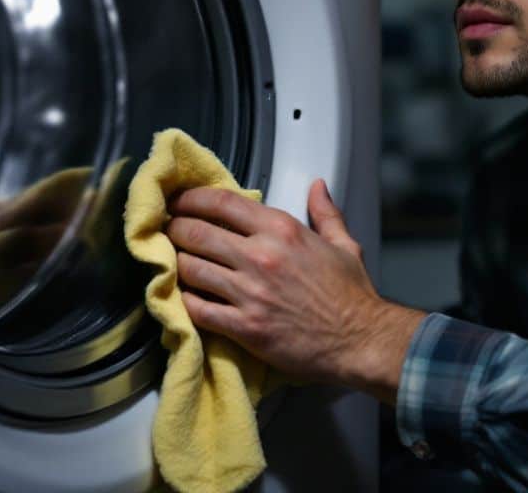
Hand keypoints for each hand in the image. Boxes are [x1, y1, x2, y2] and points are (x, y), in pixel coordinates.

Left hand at [166, 179, 424, 401]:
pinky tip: (184, 298)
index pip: (221, 203)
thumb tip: (317, 187)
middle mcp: (261, 256)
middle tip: (167, 232)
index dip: (191, 200)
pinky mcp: (244, 327)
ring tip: (172, 264)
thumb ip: (325, 213)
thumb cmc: (352, 297)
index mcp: (283, 231)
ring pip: (189, 269)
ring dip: (175, 265)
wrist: (360, 340)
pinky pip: (197, 309)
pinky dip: (184, 302)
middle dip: (174, 230)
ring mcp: (250, 293)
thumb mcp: (343, 245)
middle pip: (195, 233)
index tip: (180, 203)